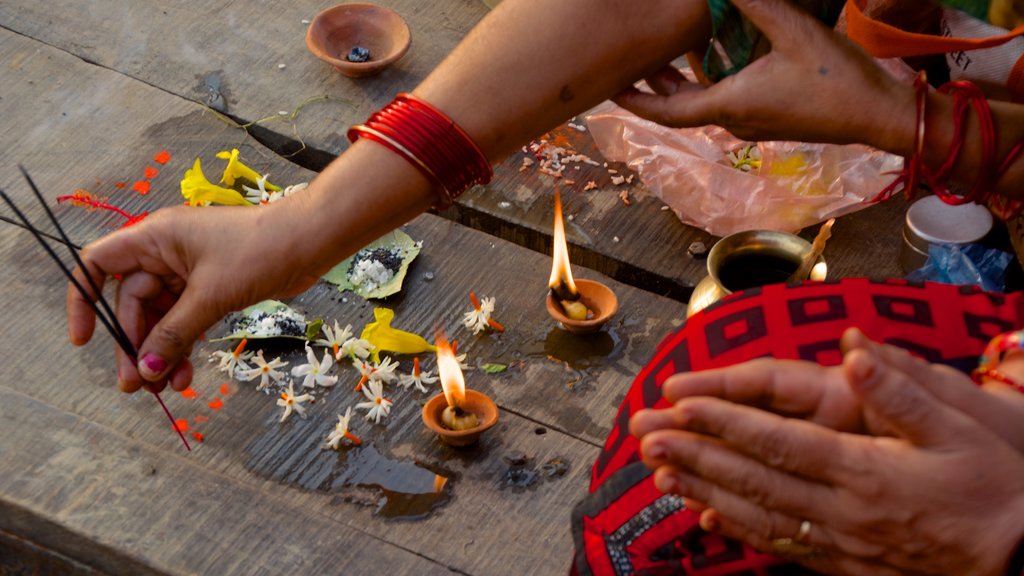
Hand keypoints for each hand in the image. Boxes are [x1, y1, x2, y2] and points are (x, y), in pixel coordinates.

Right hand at [68, 202, 320, 392]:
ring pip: (161, 317)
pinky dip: (184, 346)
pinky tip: (186, 375)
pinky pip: (186, 320)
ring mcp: (189, 270)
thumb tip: (145, 370)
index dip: (83, 300)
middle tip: (137, 386)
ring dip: (161, 352)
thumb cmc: (260, 251)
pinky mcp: (212, 287)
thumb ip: (174, 334)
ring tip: (166, 390)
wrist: (311, 241)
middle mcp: (165, 252)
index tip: (83, 340)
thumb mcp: (210, 296)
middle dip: (134, 345)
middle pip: (131, 303)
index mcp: (154, 238)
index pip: (98, 265)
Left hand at [612, 0, 913, 150]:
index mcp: (731, 106)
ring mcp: (753, 124)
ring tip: (667, 53)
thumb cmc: (838, 79)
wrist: (879, 115)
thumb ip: (757, 5)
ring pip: (703, 105)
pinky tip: (714, 59)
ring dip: (682, 83)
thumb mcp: (795, 32)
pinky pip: (726, 103)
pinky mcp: (771, 120)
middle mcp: (735, 121)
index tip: (611, 91)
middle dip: (654, 86)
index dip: (636, 101)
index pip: (667, 111)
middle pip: (680, 107)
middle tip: (634, 61)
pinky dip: (710, 83)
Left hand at [632, 333, 1023, 574]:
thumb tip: (854, 347)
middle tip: (646, 436)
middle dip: (695, 454)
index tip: (682, 405)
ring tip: (659, 473)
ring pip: (757, 515)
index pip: (779, 441)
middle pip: (754, 478)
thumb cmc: (994, 489)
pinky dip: (736, 529)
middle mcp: (842, 509)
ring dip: (703, 492)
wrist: (1020, 561)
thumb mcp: (963, 429)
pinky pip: (777, 545)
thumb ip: (903, 390)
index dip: (725, 422)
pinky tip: (705, 517)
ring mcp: (839, 542)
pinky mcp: (842, 564)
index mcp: (865, 469)